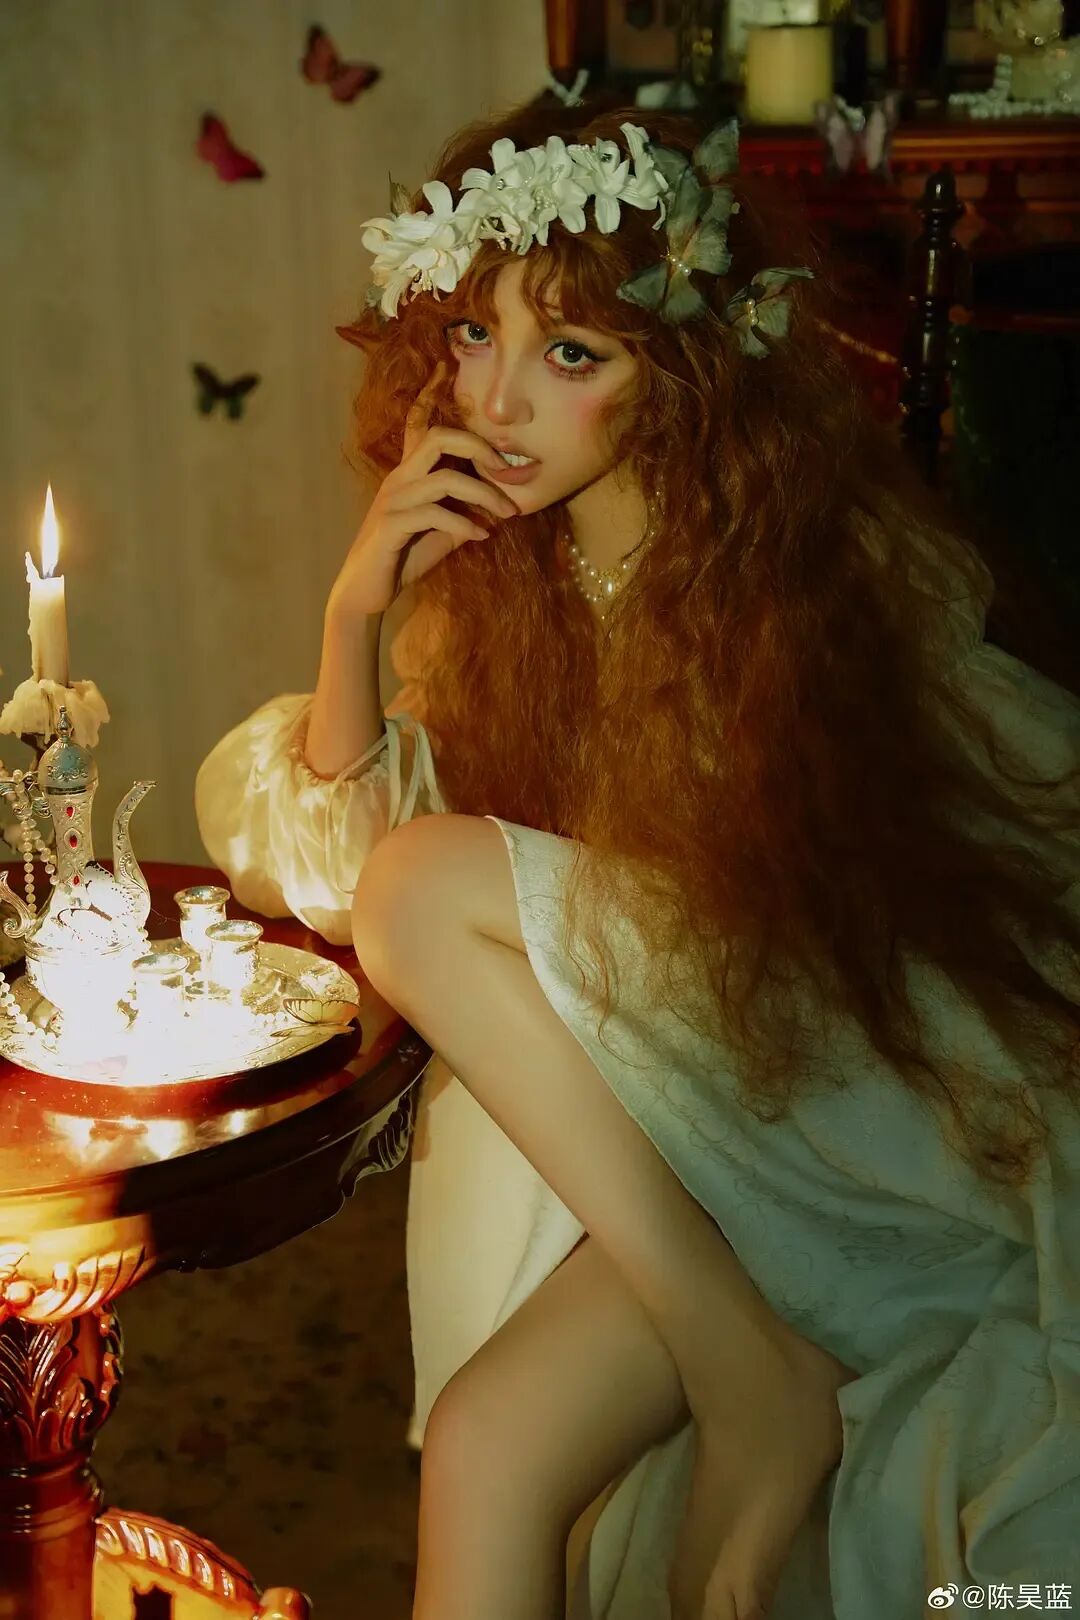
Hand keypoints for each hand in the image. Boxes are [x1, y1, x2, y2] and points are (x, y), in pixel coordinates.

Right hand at [327, 361, 518, 621]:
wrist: (366, 593)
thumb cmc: (402, 558)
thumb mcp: (441, 533)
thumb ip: (464, 514)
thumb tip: (499, 507)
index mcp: (408, 474)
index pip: (417, 424)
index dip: (429, 393)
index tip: (444, 365)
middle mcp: (399, 479)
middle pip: (439, 438)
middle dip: (479, 446)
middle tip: (508, 468)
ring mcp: (393, 501)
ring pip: (444, 479)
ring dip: (484, 494)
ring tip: (507, 514)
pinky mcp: (391, 527)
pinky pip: (434, 514)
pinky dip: (464, 524)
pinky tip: (480, 537)